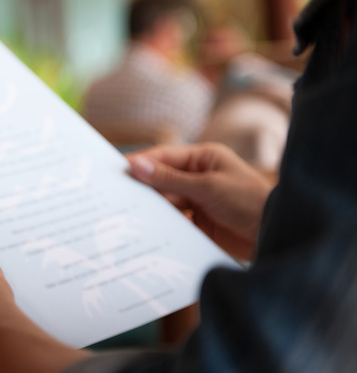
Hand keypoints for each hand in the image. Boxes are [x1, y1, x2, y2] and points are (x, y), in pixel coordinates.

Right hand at [127, 143, 273, 260]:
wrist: (277, 235)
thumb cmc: (250, 201)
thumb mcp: (208, 187)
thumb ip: (170, 178)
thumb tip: (136, 165)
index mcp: (203, 158)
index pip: (163, 157)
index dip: (139, 163)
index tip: (115, 171)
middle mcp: (197, 177)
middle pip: (160, 180)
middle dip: (141, 188)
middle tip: (114, 195)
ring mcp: (197, 200)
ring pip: (164, 202)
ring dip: (149, 208)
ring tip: (124, 215)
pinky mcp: (197, 223)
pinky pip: (172, 221)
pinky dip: (160, 224)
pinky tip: (144, 229)